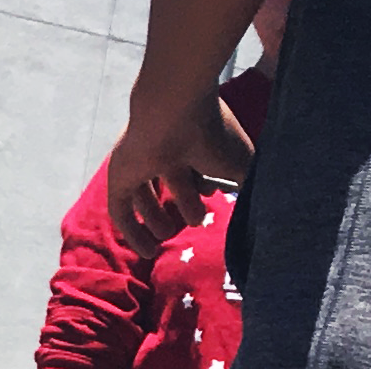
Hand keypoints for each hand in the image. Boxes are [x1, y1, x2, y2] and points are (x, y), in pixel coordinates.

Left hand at [105, 86, 254, 247]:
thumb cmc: (209, 134)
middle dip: (181, 202)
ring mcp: (139, 162)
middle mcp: (166, 147)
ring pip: (145, 194)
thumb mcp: (238, 162)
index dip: (204, 182)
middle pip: (170, 178)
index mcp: (193, 135)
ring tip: (168, 237)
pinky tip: (148, 253)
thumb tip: (252, 201)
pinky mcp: (118, 178)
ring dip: (156, 218)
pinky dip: (134, 233)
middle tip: (193, 221)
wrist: (172, 114)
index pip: (197, 161)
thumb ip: (244, 182)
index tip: (213, 195)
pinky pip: (123, 212)